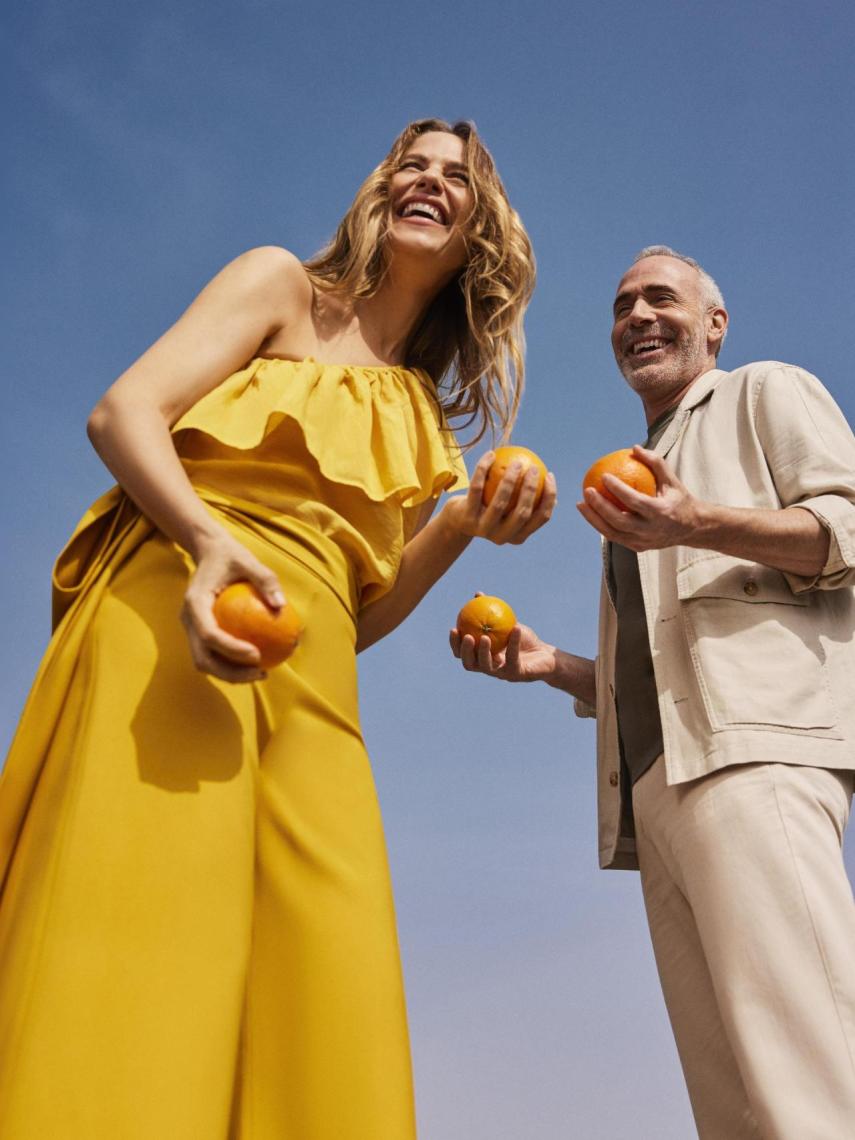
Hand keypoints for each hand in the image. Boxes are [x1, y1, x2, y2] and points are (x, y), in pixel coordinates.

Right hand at [180, 531, 285, 682]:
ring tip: (261, 673)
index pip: (209, 634)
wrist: (208, 552)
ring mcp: (191, 629)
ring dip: (231, 674)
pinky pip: (213, 655)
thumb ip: (265, 581)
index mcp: (195, 602)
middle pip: (203, 658)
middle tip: (261, 672)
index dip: (231, 649)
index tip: (257, 654)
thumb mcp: (249, 560)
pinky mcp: (199, 633)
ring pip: (206, 663)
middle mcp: (188, 620)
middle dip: (230, 673)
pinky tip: (257, 664)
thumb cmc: (230, 556)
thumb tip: (281, 606)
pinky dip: (232, 665)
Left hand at [443, 450, 556, 545]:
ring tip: (516, 461)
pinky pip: (476, 488)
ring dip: (510, 479)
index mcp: (518, 536)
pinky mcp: (467, 517)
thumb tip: (549, 480)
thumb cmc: (491, 509)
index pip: (541, 518)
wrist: (458, 521)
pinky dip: (483, 469)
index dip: (549, 497)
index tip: (549, 475)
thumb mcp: (510, 509)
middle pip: (522, 512)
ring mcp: (483, 529)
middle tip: (533, 467)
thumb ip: (527, 498)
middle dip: (530, 489)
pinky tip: (491, 454)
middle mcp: (502, 537)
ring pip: (500, 502)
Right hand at [450, 619, 557, 682]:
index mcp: (483, 657)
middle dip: (465, 652)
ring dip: (484, 652)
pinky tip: (515, 628)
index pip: (463, 654)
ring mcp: (503, 674)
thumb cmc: (524, 639)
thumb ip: (492, 612)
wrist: (546, 656)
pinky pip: (513, 657)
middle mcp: (490, 668)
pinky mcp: (517, 674)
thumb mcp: (508, 622)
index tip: (453, 628)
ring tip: (484, 637)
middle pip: (470, 664)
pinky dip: (514, 642)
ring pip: (487, 667)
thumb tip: (478, 594)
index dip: (455, 644)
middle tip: (467, 636)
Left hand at [576, 445, 700, 550]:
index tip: (604, 476)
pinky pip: (614, 536)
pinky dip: (600, 525)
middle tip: (587, 491)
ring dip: (593, 519)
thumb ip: (655, 462)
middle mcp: (650, 530)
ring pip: (612, 533)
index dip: (617, 489)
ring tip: (580, 504)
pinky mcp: (637, 548)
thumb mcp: (672, 480)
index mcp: (660, 512)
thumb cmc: (679, 499)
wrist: (692, 529)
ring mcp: (643, 542)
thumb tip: (634, 447)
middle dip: (599, 507)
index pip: (634, 501)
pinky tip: (589, 512)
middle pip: (618, 520)